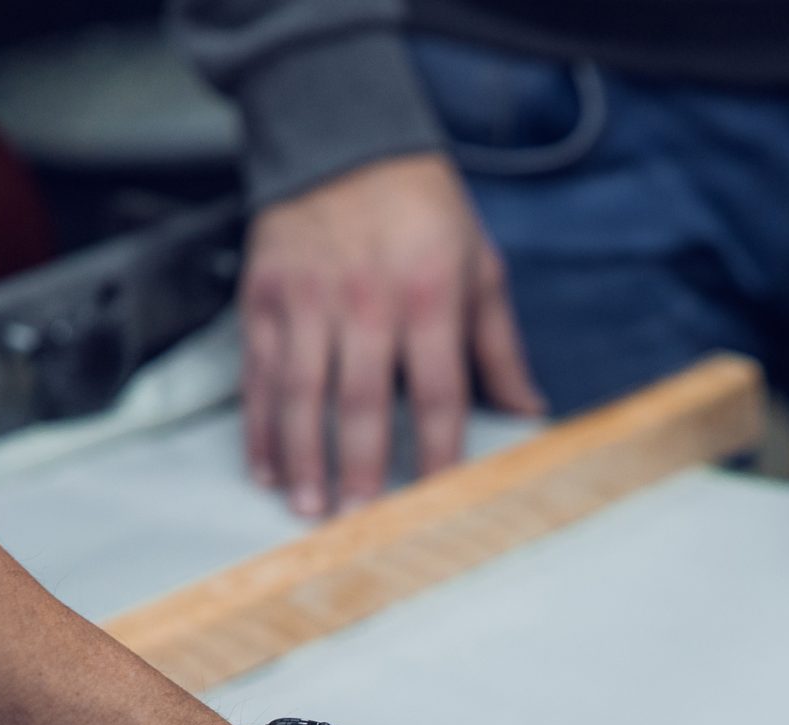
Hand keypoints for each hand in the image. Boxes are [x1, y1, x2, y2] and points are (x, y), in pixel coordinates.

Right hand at [239, 154, 544, 518]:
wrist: (343, 138)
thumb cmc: (422, 209)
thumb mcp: (480, 265)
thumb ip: (500, 346)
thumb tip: (529, 410)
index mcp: (428, 297)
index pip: (438, 393)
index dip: (439, 454)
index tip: (438, 500)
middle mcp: (365, 301)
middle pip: (361, 402)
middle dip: (360, 468)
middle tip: (357, 523)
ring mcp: (308, 299)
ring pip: (301, 394)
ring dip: (302, 457)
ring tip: (307, 505)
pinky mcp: (264, 294)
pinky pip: (260, 371)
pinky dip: (260, 424)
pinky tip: (266, 465)